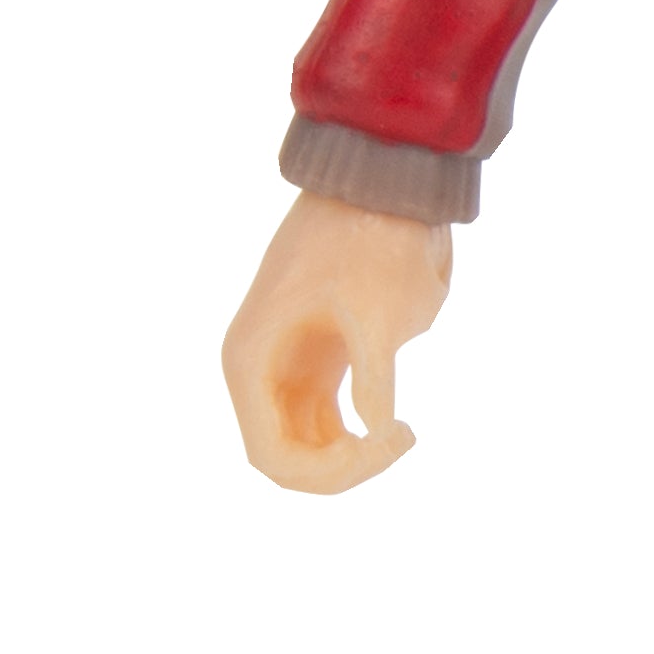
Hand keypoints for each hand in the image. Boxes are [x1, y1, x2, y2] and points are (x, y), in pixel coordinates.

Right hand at [223, 186, 453, 492]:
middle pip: (287, 457)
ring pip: (309, 443)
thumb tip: (377, 433)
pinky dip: (360, 433)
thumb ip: (374, 375)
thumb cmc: (370, 238)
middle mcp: (260, 369)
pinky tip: (396, 425)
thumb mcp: (375, 308)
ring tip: (402, 433)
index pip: (271, 457)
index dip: (325, 473)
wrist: (381, 180)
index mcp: (251, 360)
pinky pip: (329, 419)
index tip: (382, 446)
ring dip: (351, 454)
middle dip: (341, 467)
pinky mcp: (321, 356)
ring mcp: (289, 363)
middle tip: (398, 441)